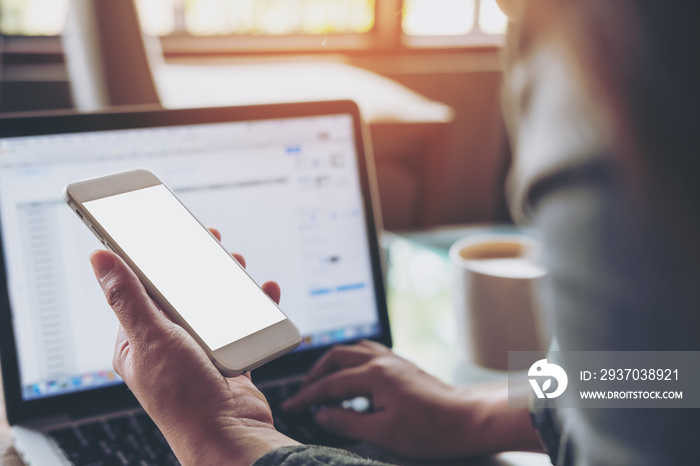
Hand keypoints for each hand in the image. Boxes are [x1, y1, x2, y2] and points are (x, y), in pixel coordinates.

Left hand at [89, 228, 297, 465]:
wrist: (228, 435)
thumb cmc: (184, 396)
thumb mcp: (151, 339)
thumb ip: (128, 297)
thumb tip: (100, 257)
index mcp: (140, 343)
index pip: (144, 291)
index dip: (157, 261)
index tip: (169, 234)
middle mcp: (168, 347)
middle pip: (183, 295)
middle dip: (197, 267)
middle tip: (210, 241)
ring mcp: (200, 354)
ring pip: (214, 308)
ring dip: (227, 283)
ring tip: (237, 263)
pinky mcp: (230, 361)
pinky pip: (243, 326)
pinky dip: (254, 308)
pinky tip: (265, 292)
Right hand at [283, 340, 541, 458]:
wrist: (468, 419)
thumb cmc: (430, 430)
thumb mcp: (383, 434)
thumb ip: (347, 422)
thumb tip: (320, 415)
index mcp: (374, 375)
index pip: (329, 384)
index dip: (306, 397)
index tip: (290, 407)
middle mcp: (381, 361)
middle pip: (336, 357)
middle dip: (315, 375)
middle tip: (303, 394)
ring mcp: (393, 360)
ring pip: (352, 350)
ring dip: (332, 364)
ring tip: (322, 383)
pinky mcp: (402, 365)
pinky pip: (368, 352)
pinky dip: (350, 361)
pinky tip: (351, 375)